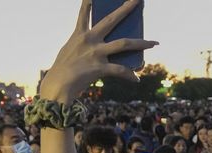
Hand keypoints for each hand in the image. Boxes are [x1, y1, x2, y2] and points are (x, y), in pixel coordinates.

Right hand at [38, 0, 157, 102]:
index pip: (84, 14)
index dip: (88, 3)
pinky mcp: (100, 68)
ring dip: (141, 43)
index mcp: (79, 35)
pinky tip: (136, 79)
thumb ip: (82, 46)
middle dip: (126, 9)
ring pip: (124, 43)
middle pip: (111, 20)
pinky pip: (120, 70)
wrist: (57, 87)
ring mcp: (96, 53)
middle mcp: (89, 40)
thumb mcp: (69, 53)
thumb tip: (101, 50)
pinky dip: (130, 75)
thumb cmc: (62, 72)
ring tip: (154, 43)